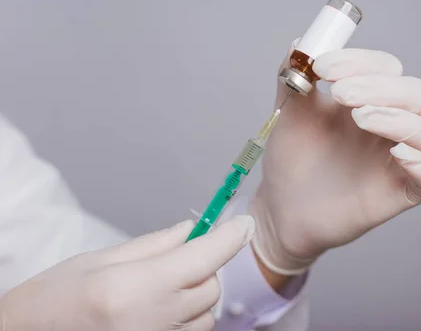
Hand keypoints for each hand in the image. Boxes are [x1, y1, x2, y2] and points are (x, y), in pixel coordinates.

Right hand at [0, 216, 254, 330]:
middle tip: (183, 254)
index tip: (244, 223)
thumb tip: (192, 229)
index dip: (229, 237)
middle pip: (211, 286)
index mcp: (136, 287)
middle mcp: (153, 320)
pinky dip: (190, 316)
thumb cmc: (54, 297)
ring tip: (167, 284)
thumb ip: (153, 244)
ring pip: (207, 313)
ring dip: (199, 293)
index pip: (203, 257)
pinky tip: (164, 306)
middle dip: (206, 265)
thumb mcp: (100, 258)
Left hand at [250, 43, 420, 274]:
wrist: (281, 208)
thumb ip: (295, 76)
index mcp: (367, 99)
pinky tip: (396, 153)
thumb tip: (301, 42)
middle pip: (416, 94)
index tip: (323, 67)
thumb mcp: (289, 112)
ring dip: (400, 119)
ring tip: (360, 118)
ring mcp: (396, 160)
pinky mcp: (399, 194)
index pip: (386, 67)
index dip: (360, 61)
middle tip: (342, 94)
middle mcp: (388, 125)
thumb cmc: (291, 158)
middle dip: (381, 88)